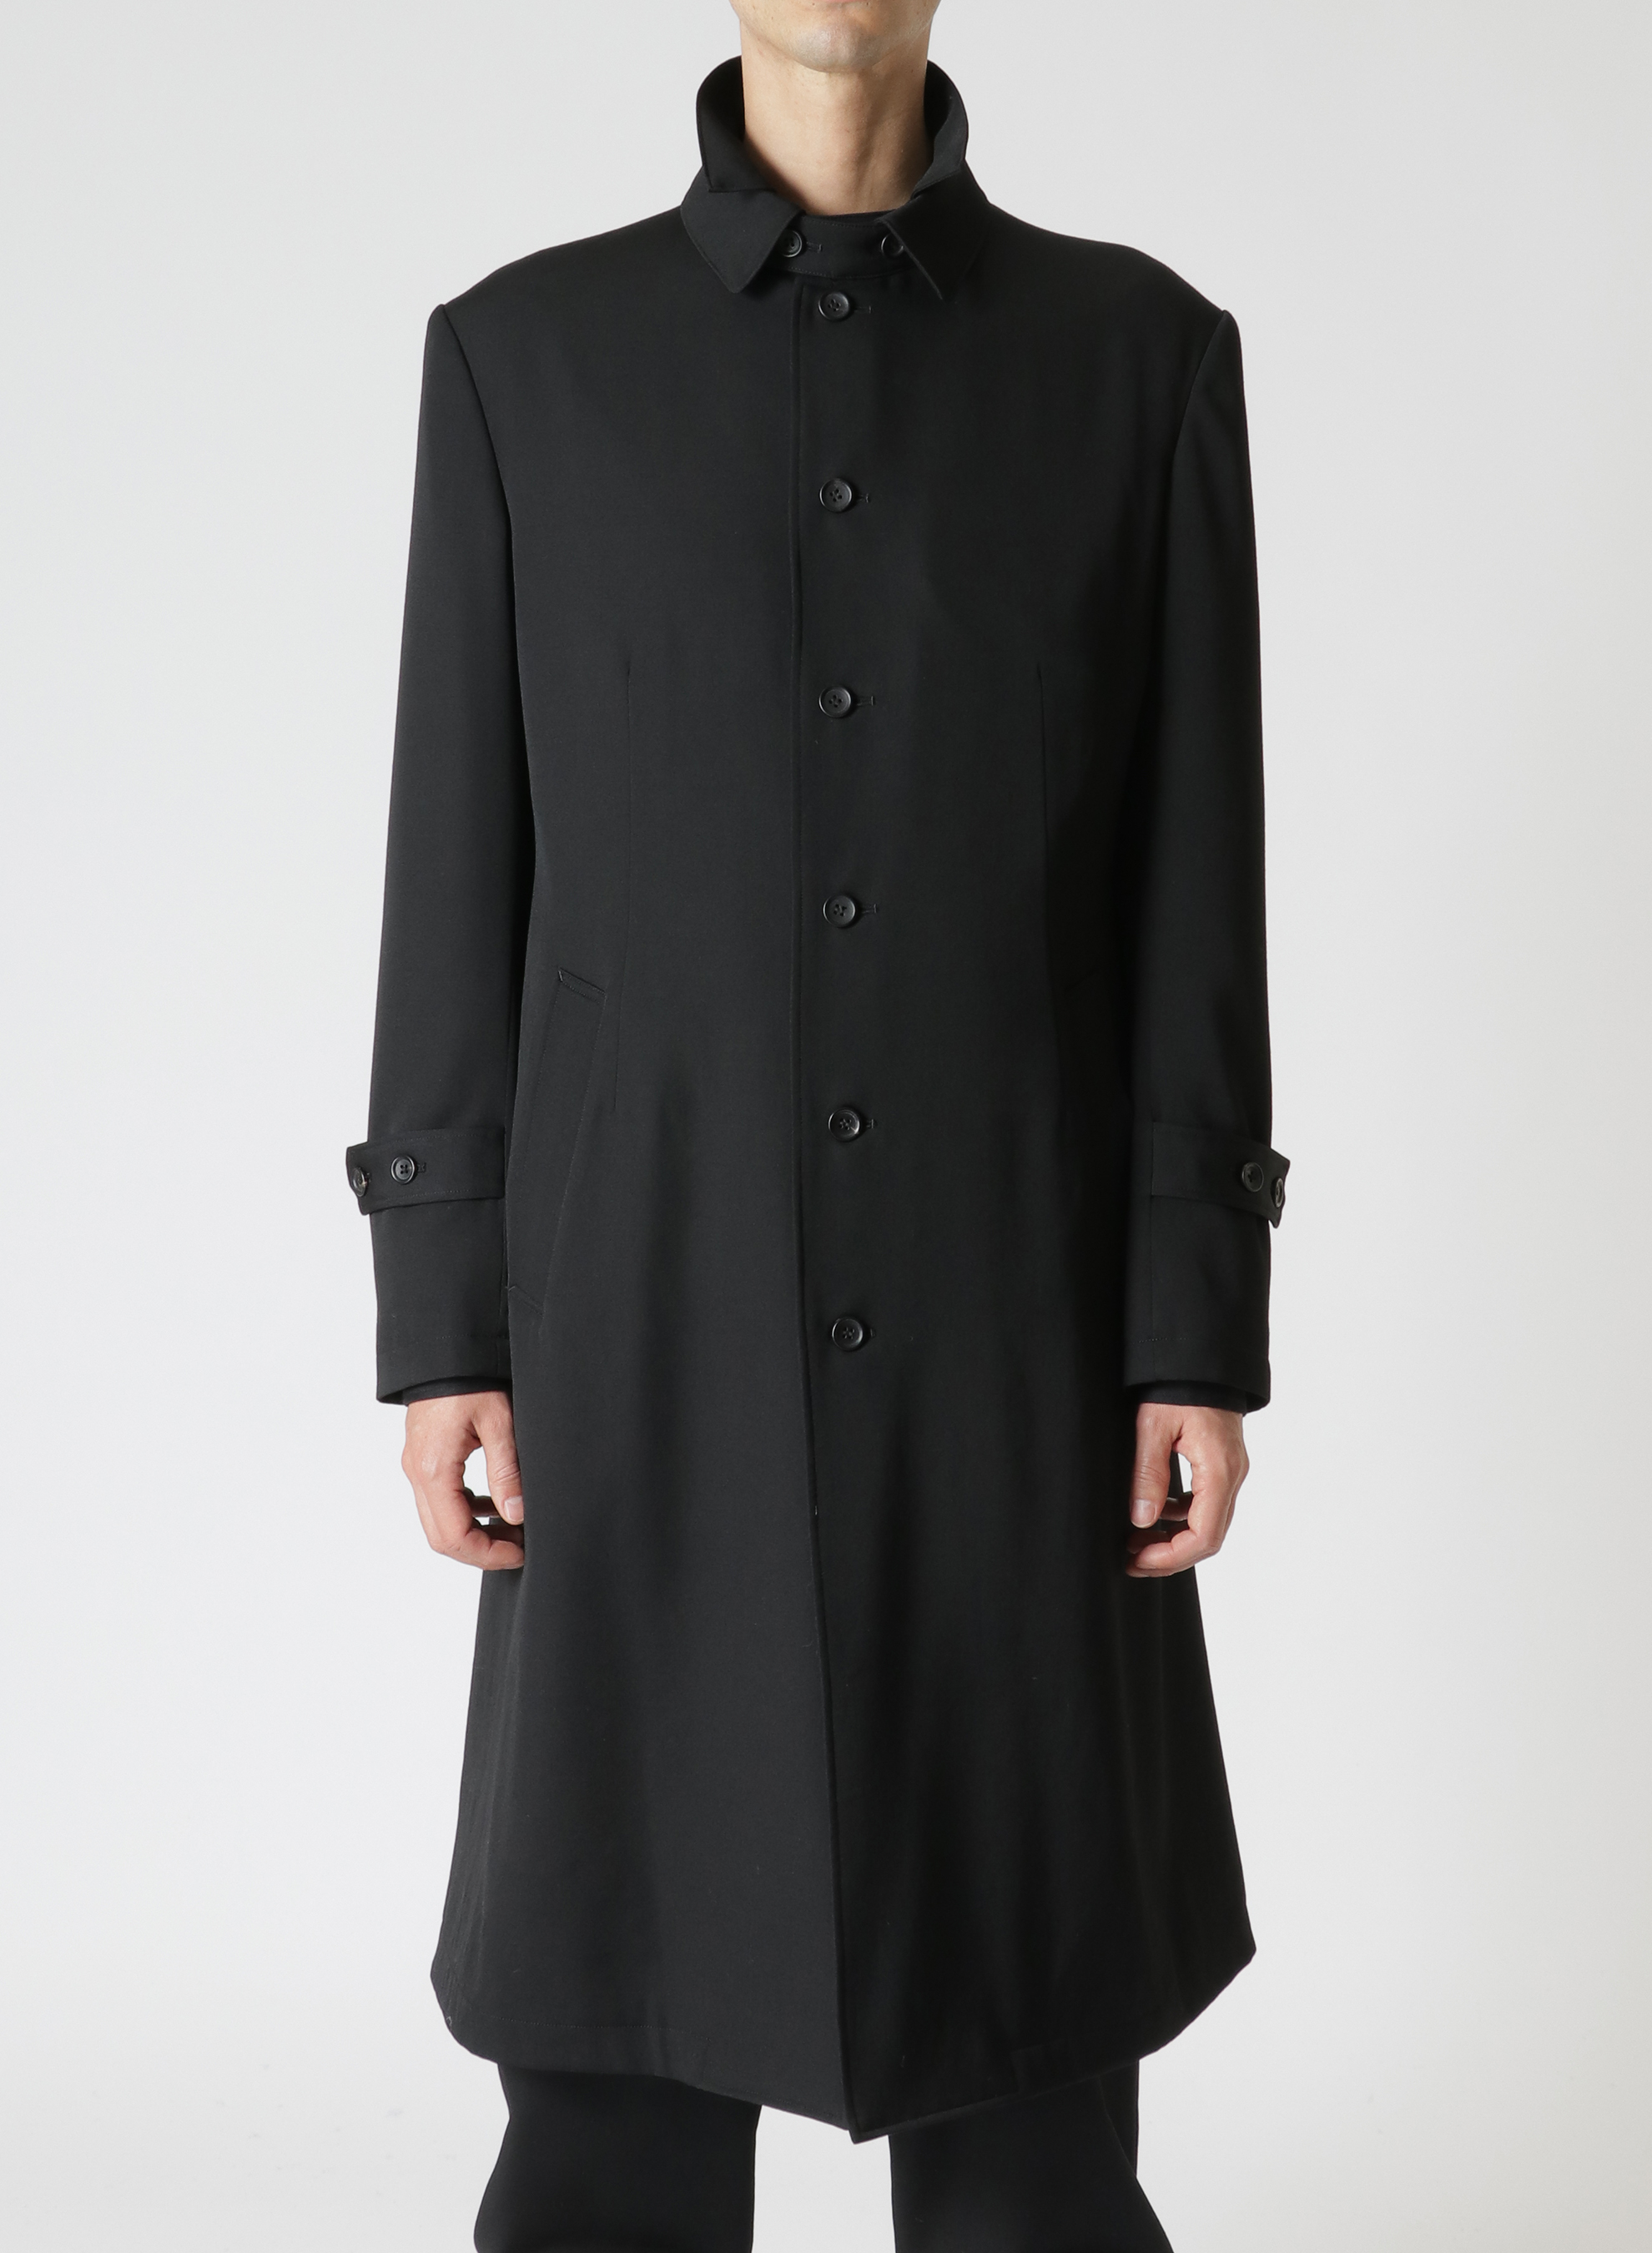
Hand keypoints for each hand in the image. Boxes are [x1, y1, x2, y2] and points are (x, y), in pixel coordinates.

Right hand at [402, 1391, 525, 1569]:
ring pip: (439, 1522)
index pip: (455, 1536)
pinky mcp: (422, 1460)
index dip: (488, 1554)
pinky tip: (494, 1505)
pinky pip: (440, 1501)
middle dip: (481, 1551)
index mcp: (434, 1469)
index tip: (520, 1553)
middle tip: (519, 1547)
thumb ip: (506, 1471)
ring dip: (474, 1533)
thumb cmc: (471, 1380)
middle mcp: (417, 1474)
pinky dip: (466, 1512)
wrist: (445, 1353)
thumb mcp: (499, 1422)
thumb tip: (516, 1514)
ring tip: (513, 1528)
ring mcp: (416, 1468)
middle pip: (442, 1538)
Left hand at [1125, 1402, 1246, 1577]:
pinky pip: (1206, 1503)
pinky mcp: (1222, 1464)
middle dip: (1169, 1554)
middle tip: (1131, 1559)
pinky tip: (1153, 1511)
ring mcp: (1231, 1471)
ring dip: (1174, 1538)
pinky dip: (1180, 1516)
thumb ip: (1148, 1474)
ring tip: (1135, 1541)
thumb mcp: (1153, 1426)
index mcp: (1220, 1470)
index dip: (1170, 1557)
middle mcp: (1232, 1476)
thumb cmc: (1177, 1386)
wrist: (1199, 1359)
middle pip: (1209, 1537)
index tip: (1137, 1560)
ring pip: (1208, 1523)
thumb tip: (1142, 1520)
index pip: (1204, 1536)